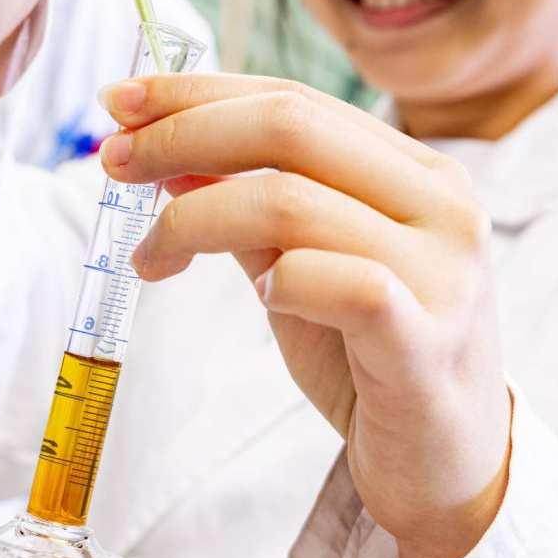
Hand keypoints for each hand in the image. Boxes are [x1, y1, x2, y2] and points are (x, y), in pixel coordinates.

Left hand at [99, 74, 512, 557]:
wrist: (441, 464)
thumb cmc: (364, 355)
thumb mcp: (295, 263)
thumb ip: (243, 205)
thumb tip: (163, 153)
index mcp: (411, 171)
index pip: (292, 99)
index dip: (197, 93)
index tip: (120, 102)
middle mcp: (439, 204)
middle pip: (289, 127)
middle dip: (181, 135)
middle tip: (114, 163)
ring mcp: (443, 270)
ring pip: (293, 202)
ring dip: (194, 220)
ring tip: (151, 258)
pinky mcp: (430, 341)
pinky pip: (342, 285)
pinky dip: (281, 282)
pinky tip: (262, 301)